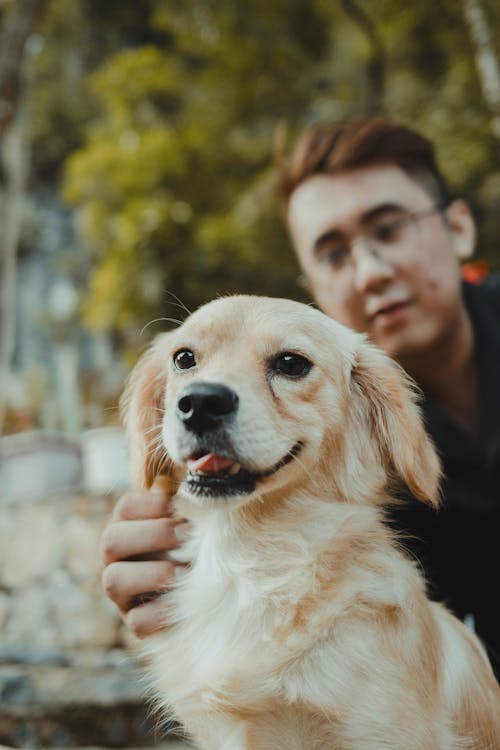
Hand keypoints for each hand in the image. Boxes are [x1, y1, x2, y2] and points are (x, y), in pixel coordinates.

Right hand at [100, 488, 188, 637]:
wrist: (210, 593)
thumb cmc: (199, 545)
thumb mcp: (192, 521)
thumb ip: (188, 506)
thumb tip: (200, 491)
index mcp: (128, 525)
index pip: (126, 508)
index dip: (154, 506)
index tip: (185, 512)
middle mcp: (116, 558)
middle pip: (111, 540)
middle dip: (152, 536)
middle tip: (187, 537)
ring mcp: (121, 593)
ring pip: (113, 580)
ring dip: (153, 573)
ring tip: (185, 572)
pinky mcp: (134, 622)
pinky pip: (136, 620)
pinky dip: (162, 612)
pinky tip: (186, 603)